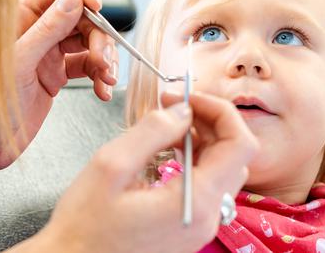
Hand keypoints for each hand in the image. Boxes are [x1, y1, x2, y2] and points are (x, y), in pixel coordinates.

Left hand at [0, 0, 118, 173]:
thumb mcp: (18, 64)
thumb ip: (47, 30)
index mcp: (18, 16)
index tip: (97, 5)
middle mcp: (34, 30)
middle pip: (80, 14)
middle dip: (99, 33)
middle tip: (103, 57)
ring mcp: (46, 52)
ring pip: (88, 40)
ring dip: (104, 56)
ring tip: (106, 77)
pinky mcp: (55, 74)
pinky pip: (87, 66)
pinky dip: (100, 76)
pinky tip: (102, 90)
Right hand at [18, 92, 258, 252]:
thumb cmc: (84, 226)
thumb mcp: (111, 166)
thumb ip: (152, 131)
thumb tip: (182, 110)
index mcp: (196, 202)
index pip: (240, 144)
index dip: (220, 111)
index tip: (187, 97)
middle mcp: (208, 217)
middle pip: (236, 155)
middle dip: (210, 121)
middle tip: (175, 104)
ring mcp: (200, 226)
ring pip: (223, 169)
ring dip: (204, 139)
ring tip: (168, 124)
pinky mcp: (188, 228)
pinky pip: (208, 186)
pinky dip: (195, 159)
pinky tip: (168, 149)